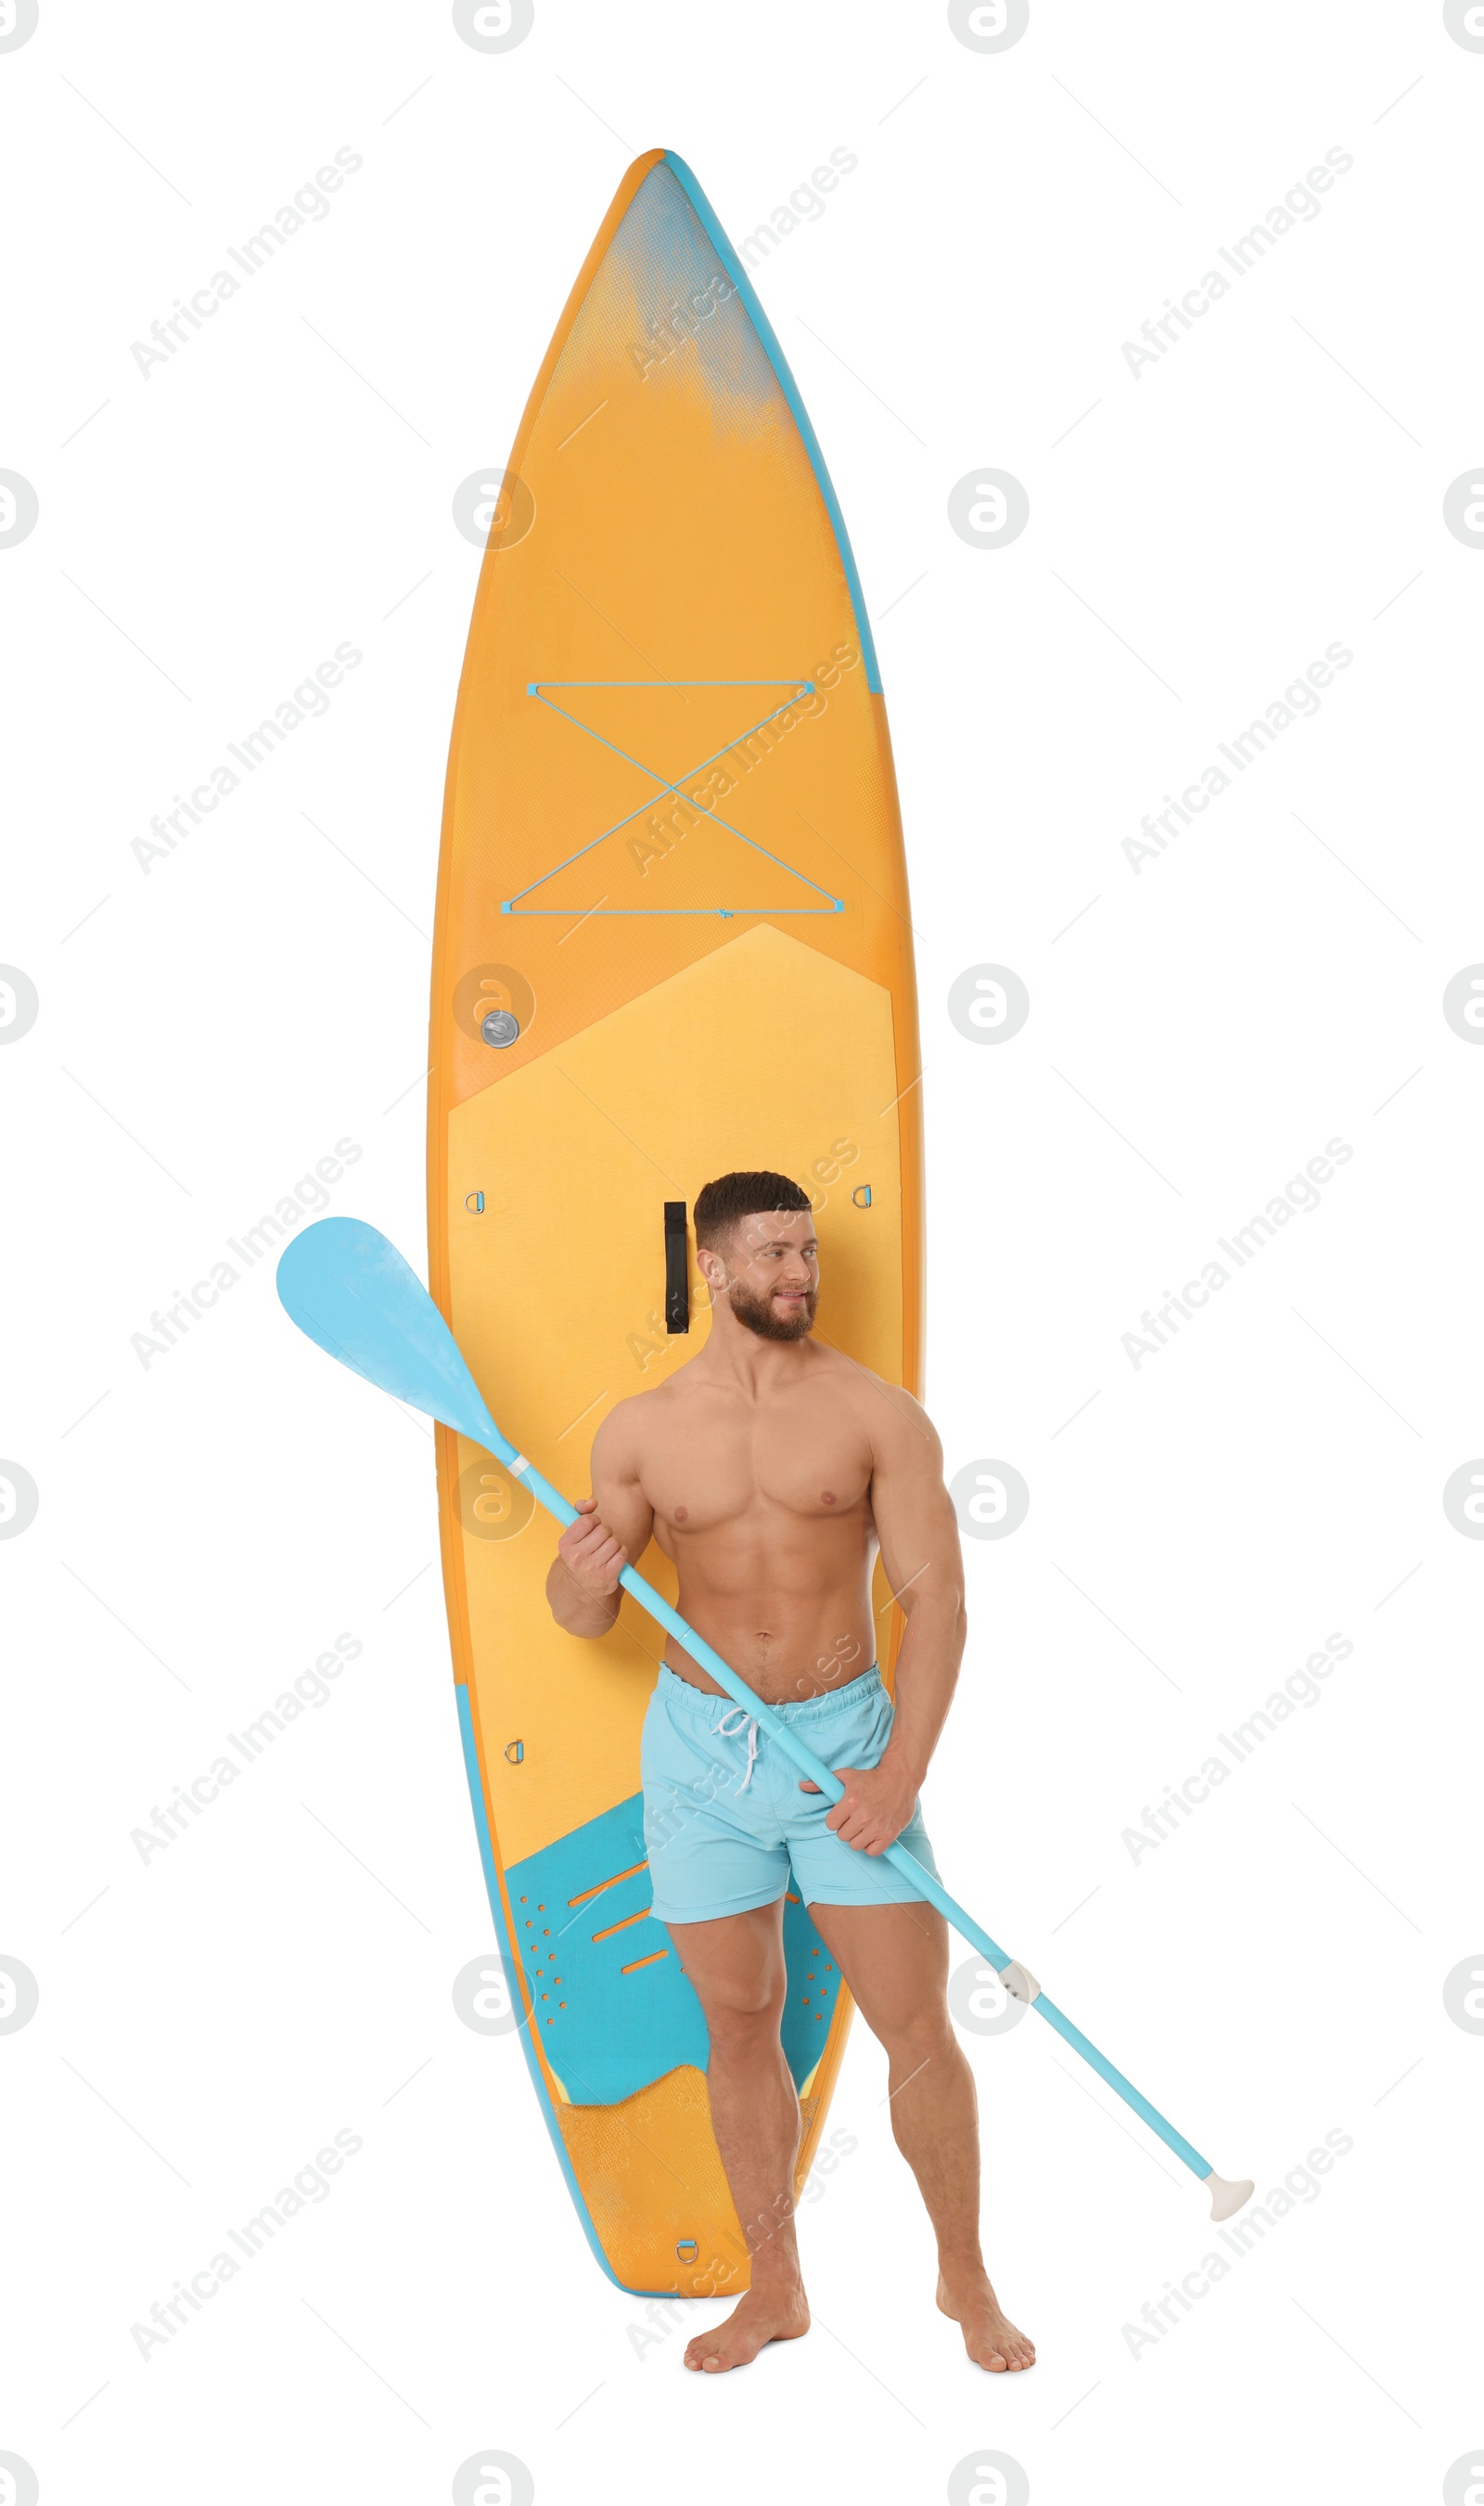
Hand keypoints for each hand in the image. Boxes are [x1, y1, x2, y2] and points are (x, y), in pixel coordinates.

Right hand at [556, 1496, 626, 1598]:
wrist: (582, 1588)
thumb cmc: (581, 1554)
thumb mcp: (574, 1534)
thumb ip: (580, 1511)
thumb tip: (593, 1502)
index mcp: (565, 1544)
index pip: (587, 1520)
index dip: (594, 1521)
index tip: (592, 1528)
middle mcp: (576, 1557)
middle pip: (604, 1530)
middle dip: (606, 1533)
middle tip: (600, 1542)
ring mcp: (592, 1568)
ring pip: (614, 1541)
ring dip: (614, 1544)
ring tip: (606, 1551)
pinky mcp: (607, 1576)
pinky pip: (622, 1553)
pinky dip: (621, 1553)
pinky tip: (613, 1559)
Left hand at [798, 1759, 919, 1855]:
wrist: (899, 1778)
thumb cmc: (871, 1777)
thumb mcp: (845, 1776)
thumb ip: (821, 1783)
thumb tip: (802, 1785)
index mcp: (850, 1802)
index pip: (830, 1824)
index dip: (835, 1820)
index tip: (842, 1814)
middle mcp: (863, 1816)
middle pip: (842, 1836)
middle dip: (846, 1828)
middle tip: (854, 1819)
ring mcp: (877, 1826)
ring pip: (856, 1845)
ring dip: (858, 1838)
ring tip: (863, 1827)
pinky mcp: (889, 1834)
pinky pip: (873, 1851)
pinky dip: (871, 1846)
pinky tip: (873, 1835)